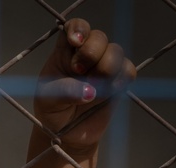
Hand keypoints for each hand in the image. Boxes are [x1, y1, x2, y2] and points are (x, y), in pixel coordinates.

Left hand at [34, 18, 135, 155]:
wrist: (67, 133)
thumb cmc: (52, 110)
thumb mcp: (47, 100)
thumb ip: (64, 91)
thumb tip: (90, 91)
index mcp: (65, 51)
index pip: (75, 27)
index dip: (79, 28)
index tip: (76, 41)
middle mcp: (87, 53)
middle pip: (98, 36)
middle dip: (91, 52)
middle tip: (78, 71)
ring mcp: (105, 65)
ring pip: (116, 51)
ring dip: (105, 68)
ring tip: (92, 89)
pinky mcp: (119, 80)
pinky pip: (128, 71)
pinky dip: (119, 81)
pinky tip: (107, 93)